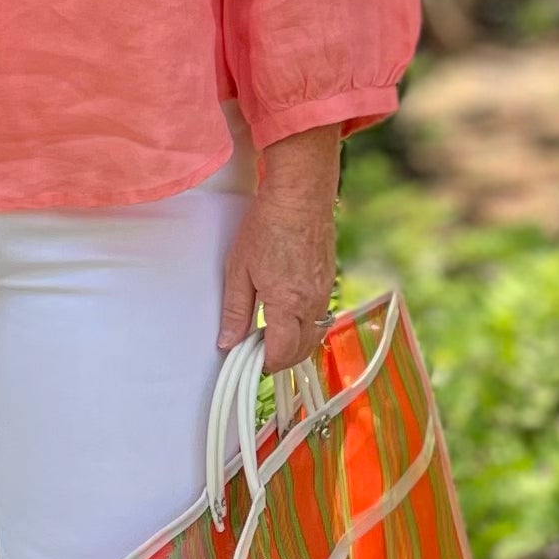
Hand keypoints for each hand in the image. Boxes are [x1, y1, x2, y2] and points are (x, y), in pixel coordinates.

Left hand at [221, 124, 342, 379]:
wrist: (300, 195)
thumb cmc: (267, 225)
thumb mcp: (239, 269)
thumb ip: (235, 311)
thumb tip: (228, 342)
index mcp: (288, 304)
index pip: (281, 353)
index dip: (265, 363)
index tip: (250, 360)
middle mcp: (312, 303)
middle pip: (302, 350)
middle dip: (282, 358)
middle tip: (258, 352)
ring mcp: (324, 291)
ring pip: (315, 333)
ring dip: (296, 343)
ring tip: (272, 334)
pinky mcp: (329, 278)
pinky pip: (321, 314)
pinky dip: (306, 323)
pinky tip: (289, 312)